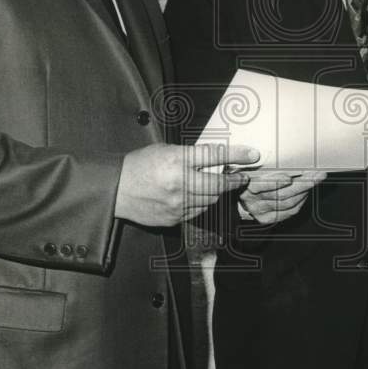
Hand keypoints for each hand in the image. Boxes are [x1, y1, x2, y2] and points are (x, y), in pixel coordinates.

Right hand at [115, 143, 259, 226]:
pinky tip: (200, 197)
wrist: (115, 190)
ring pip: (211, 200)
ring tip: (220, 185)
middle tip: (242, 176)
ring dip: (218, 192)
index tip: (252, 155)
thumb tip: (213, 158)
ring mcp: (178, 204)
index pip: (215, 156)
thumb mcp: (163, 150)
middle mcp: (180, 183)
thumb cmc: (138, 166)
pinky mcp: (175, 218)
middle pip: (219, 183)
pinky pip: (198, 211)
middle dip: (235, 180)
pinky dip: (203, 204)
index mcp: (177, 161)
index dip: (237, 155)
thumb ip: (189, 155)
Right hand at [239, 168, 327, 225]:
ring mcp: (260, 211)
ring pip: (287, 203)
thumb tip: (286, 158)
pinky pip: (288, 212)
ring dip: (304, 192)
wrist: (238, 196)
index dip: (276, 181)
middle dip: (301, 184)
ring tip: (315, 180)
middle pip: (280, 195)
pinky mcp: (267, 218)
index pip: (260, 186)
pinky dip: (300, 202)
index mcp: (245, 186)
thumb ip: (263, 166)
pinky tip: (306, 193)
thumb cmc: (248, 177)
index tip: (291, 176)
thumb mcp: (251, 167)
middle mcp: (251, 201)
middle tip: (316, 175)